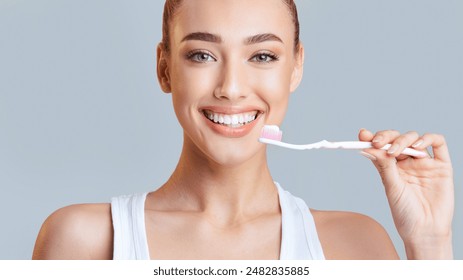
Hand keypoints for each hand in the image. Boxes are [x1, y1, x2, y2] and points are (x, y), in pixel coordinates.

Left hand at [359, 129, 453, 258]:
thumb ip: (384, 166)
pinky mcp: (442, 166)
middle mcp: (407, 162)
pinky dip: (427, 139)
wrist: (425, 231)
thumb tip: (369, 147)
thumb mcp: (391, 187)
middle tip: (378, 143)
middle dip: (386, 137)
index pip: (381, 147)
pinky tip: (417, 146)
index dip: (372, 138)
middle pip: (396, 139)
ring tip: (395, 151)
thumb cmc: (406, 213)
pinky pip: (438, 143)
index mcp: (391, 167)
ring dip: (402, 140)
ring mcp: (424, 163)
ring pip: (414, 138)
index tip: (363, 135)